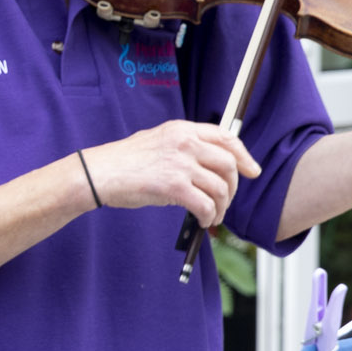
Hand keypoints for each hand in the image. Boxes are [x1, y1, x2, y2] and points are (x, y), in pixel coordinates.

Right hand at [85, 121, 261, 229]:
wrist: (100, 173)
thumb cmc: (124, 162)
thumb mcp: (157, 142)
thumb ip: (183, 147)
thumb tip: (207, 166)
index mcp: (182, 129)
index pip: (226, 137)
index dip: (243, 156)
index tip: (252, 171)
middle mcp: (185, 142)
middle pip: (228, 165)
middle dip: (232, 189)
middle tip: (225, 202)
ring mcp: (180, 164)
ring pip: (220, 188)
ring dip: (221, 208)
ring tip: (212, 217)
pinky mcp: (173, 186)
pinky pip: (206, 205)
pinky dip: (208, 216)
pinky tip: (201, 221)